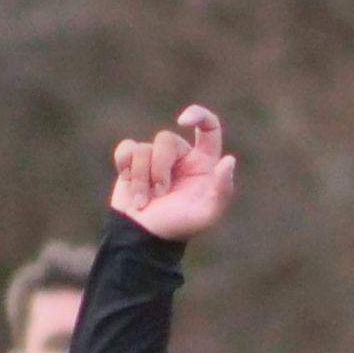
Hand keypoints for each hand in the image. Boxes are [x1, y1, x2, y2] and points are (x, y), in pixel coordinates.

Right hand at [110, 105, 237, 240]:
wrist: (143, 237)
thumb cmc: (177, 226)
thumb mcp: (205, 214)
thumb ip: (222, 190)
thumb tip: (229, 160)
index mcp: (203, 164)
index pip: (209, 127)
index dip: (199, 115)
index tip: (183, 120)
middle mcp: (181, 156)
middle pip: (166, 139)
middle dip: (159, 169)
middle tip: (161, 195)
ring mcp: (156, 158)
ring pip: (144, 148)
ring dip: (141, 178)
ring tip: (144, 199)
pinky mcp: (132, 161)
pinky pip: (126, 148)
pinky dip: (125, 167)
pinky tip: (128, 184)